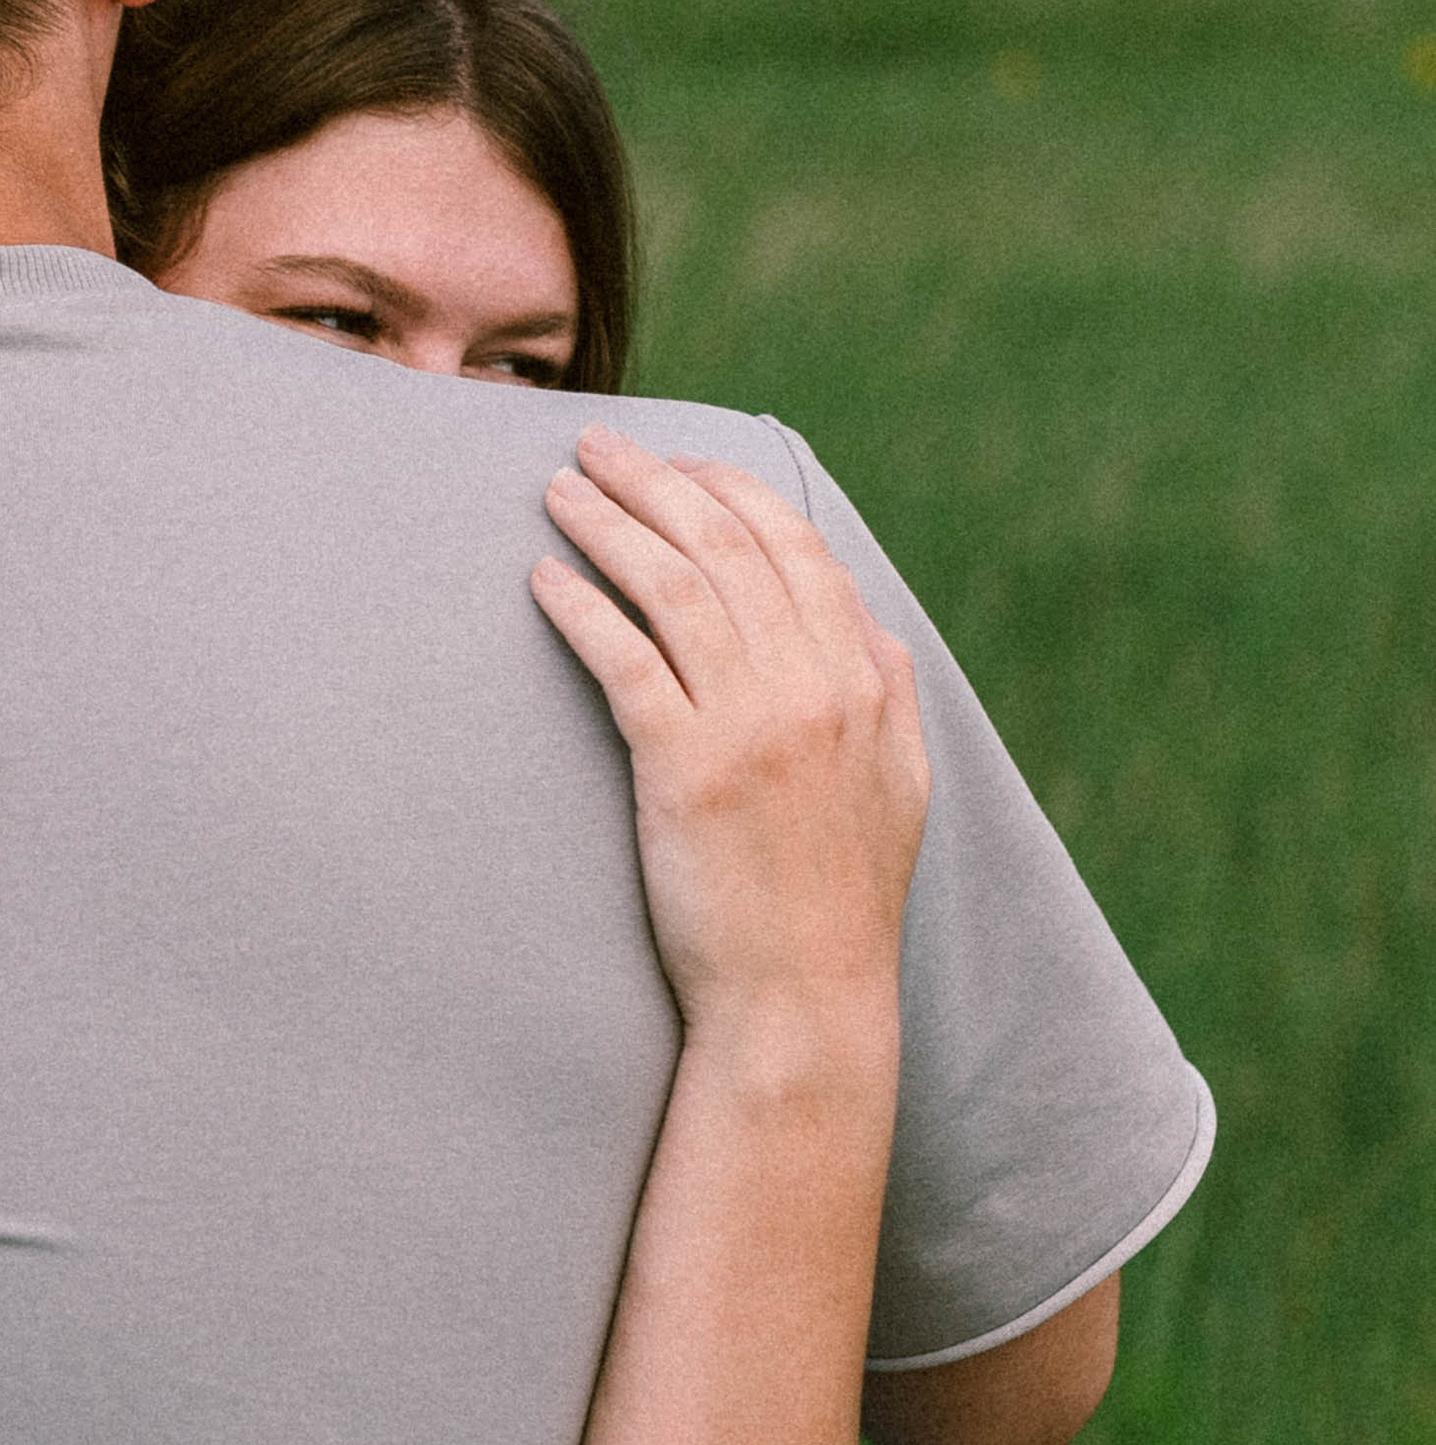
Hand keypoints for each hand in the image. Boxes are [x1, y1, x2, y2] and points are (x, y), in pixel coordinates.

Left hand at [530, 428, 927, 1042]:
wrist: (803, 999)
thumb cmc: (841, 901)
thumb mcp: (900, 786)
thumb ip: (888, 695)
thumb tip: (869, 627)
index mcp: (863, 681)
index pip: (794, 548)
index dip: (730, 490)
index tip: (678, 462)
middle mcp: (815, 687)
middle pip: (726, 546)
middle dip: (655, 481)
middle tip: (595, 444)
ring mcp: (752, 725)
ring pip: (674, 586)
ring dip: (608, 524)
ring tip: (557, 491)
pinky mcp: (687, 769)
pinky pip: (626, 659)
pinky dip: (583, 607)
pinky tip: (545, 578)